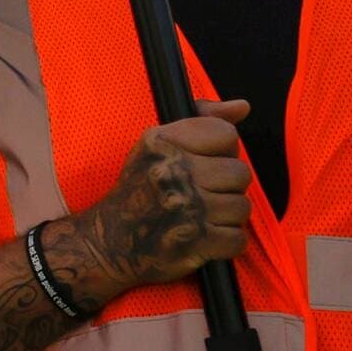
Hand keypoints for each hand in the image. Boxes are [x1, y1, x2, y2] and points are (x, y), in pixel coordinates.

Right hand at [66, 104, 253, 291]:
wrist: (108, 242)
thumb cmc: (139, 190)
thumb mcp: (158, 145)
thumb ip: (203, 119)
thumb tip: (242, 107)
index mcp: (162, 142)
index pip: (226, 134)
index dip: (221, 151)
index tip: (204, 162)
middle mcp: (172, 171)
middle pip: (240, 172)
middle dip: (227, 186)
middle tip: (204, 194)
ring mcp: (184, 208)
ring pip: (241, 207)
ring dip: (227, 216)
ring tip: (203, 217)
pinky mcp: (194, 242)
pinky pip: (237, 238)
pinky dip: (226, 243)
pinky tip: (206, 238)